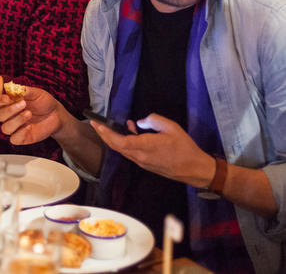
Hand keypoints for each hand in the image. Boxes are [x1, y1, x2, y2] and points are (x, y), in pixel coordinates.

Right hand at [0, 86, 63, 144]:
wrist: (56, 114)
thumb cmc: (43, 102)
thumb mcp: (37, 93)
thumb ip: (26, 91)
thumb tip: (17, 89)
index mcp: (9, 103)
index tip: (7, 98)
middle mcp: (9, 116)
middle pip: (0, 116)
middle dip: (10, 110)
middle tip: (24, 104)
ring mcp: (15, 127)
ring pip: (5, 128)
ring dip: (16, 120)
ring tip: (29, 113)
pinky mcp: (22, 138)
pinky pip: (14, 139)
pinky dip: (20, 133)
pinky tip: (29, 127)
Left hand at [89, 113, 215, 187]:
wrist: (194, 169)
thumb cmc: (184, 148)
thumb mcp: (171, 127)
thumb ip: (153, 120)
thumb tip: (139, 122)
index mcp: (144, 147)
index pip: (117, 140)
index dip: (104, 132)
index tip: (96, 123)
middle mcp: (139, 156)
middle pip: (115, 146)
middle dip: (104, 134)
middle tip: (97, 124)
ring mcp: (141, 162)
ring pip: (122, 150)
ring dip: (115, 138)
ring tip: (117, 125)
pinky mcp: (145, 164)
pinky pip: (130, 152)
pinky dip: (125, 142)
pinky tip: (132, 132)